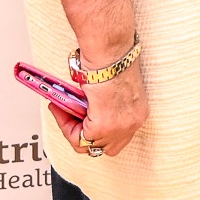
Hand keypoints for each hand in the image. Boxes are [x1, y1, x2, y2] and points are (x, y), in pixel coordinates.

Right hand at [54, 0, 146, 158]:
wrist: (111, 52)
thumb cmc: (111, 61)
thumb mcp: (111, 89)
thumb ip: (102, 106)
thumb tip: (84, 112)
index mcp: (138, 113)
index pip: (117, 139)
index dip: (96, 133)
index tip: (80, 121)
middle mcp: (133, 123)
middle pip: (104, 147)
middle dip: (84, 136)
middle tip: (70, 120)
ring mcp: (119, 128)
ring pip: (88, 145)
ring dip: (72, 129)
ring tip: (63, 110)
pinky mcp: (103, 127)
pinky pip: (78, 138)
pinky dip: (66, 125)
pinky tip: (62, 108)